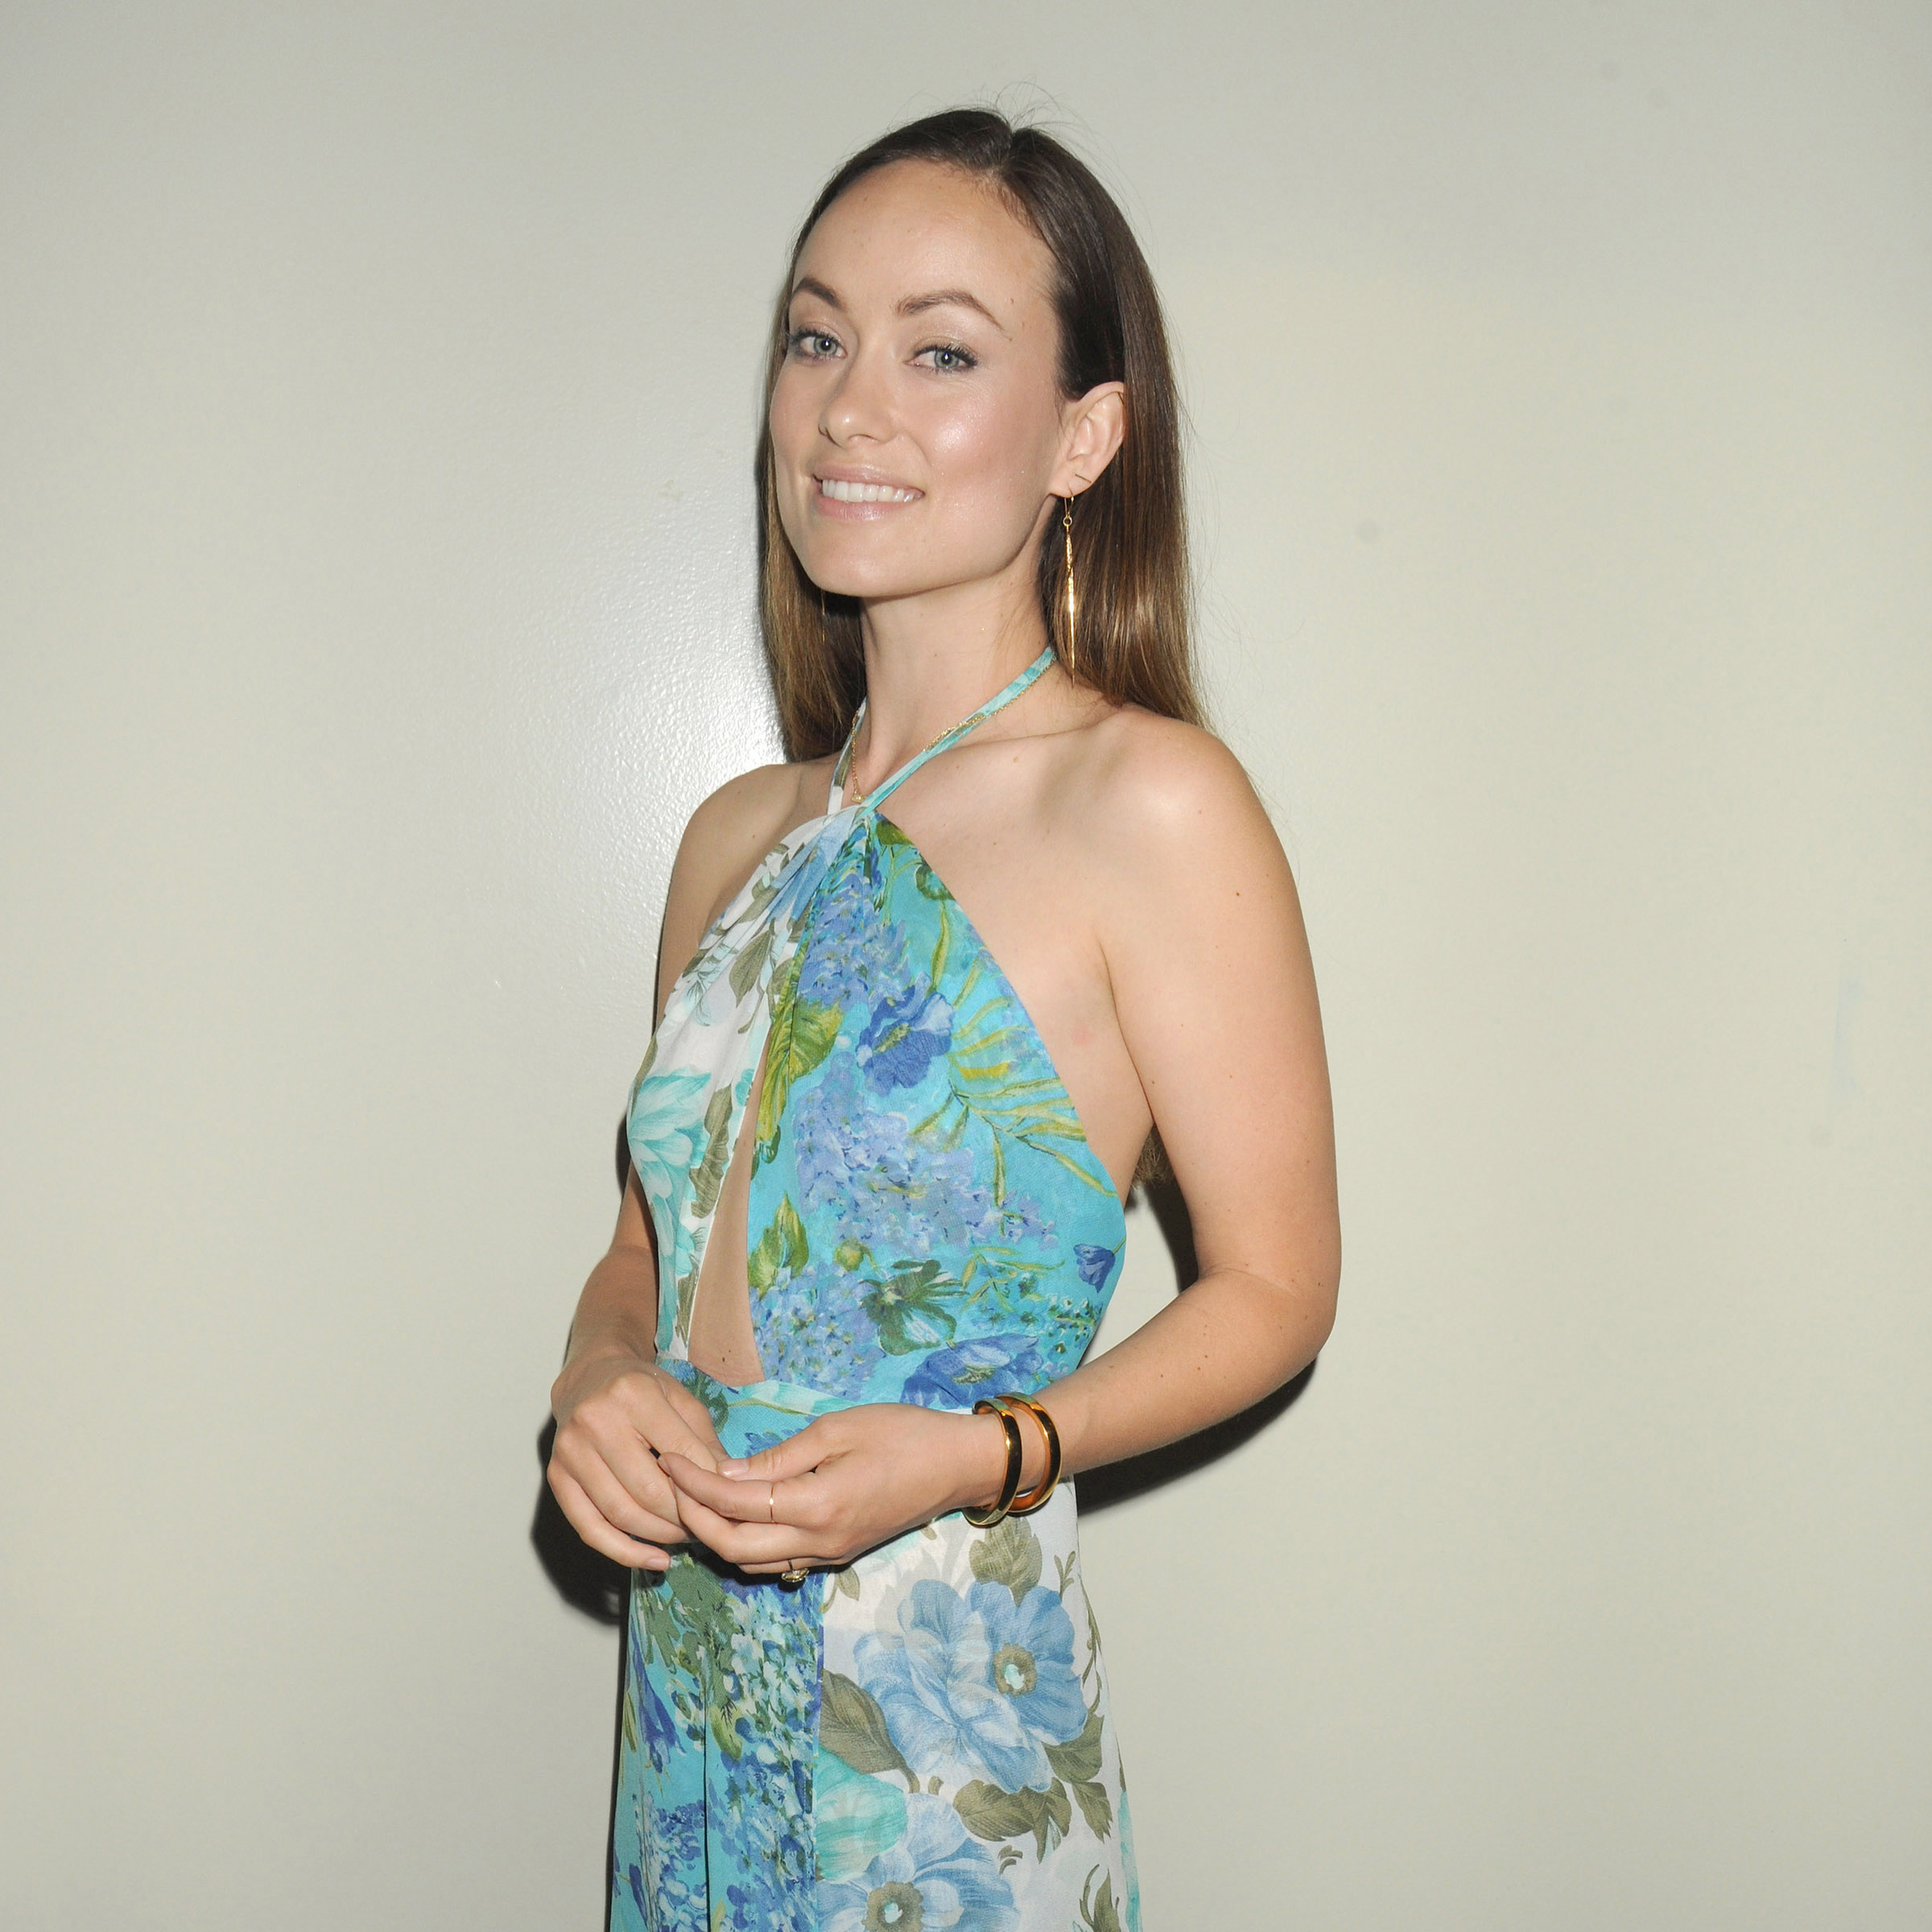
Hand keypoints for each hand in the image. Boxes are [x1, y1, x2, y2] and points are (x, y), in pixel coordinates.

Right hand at [548, 1350, 728, 1571]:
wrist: (588, 1376)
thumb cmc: (641, 1387)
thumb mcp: (681, 1398)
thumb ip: (704, 1440)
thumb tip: (729, 1483)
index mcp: (633, 1395)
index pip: (680, 1454)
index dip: (707, 1484)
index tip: (725, 1500)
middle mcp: (595, 1422)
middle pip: (649, 1491)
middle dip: (684, 1516)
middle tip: (706, 1525)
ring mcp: (571, 1452)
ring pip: (621, 1514)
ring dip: (660, 1535)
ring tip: (686, 1537)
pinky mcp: (557, 1477)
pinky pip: (590, 1529)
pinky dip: (624, 1552)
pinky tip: (654, 1559)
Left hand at [658, 1402, 1008, 1576]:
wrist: (959, 1466)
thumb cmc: (903, 1434)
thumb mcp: (838, 1429)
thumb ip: (779, 1457)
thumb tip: (727, 1473)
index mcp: (818, 1506)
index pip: (736, 1504)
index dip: (695, 1485)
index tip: (669, 1462)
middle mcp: (818, 1542)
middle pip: (733, 1550)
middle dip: (694, 1520)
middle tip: (672, 1484)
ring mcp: (828, 1555)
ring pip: (752, 1564)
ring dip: (717, 1536)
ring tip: (694, 1498)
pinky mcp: (836, 1555)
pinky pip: (777, 1562)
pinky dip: (746, 1544)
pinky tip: (737, 1515)